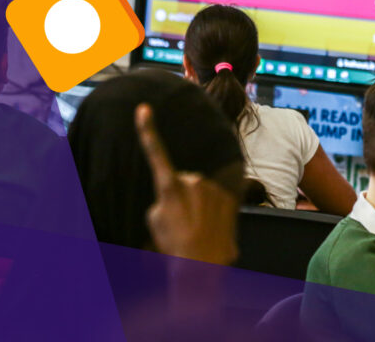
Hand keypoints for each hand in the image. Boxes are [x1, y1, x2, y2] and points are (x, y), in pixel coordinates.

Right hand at [138, 104, 239, 265]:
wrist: (201, 264)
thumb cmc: (173, 245)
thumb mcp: (154, 220)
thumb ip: (164, 198)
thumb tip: (175, 194)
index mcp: (169, 185)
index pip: (156, 152)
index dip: (148, 130)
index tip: (144, 108)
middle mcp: (193, 181)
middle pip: (185, 181)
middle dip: (184, 196)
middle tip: (182, 222)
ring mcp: (213, 187)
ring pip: (202, 190)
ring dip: (200, 204)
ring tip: (197, 228)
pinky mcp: (230, 195)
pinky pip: (218, 198)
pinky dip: (214, 210)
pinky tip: (211, 228)